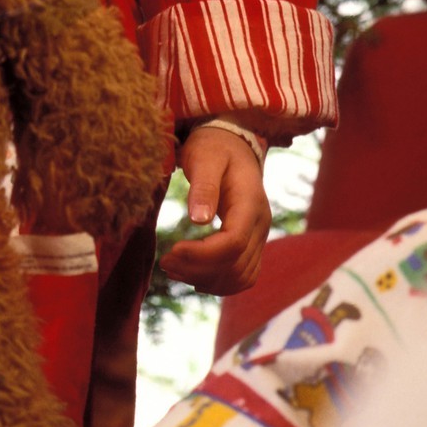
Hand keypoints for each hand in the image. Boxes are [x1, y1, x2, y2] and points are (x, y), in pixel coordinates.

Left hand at [158, 125, 270, 295]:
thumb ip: (203, 187)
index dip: (202, 254)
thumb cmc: (214, 147)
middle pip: (236, 265)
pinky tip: (192, 276)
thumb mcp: (204, 158)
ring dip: (207, 280)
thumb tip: (198, 220)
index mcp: (250, 203)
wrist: (233, 145)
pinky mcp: (251, 243)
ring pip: (241, 276)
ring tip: (174, 270)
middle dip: (198, 270)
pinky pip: (242, 275)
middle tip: (165, 263)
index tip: (172, 251)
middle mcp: (261, 224)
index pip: (234, 243)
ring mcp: (259, 236)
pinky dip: (219, 282)